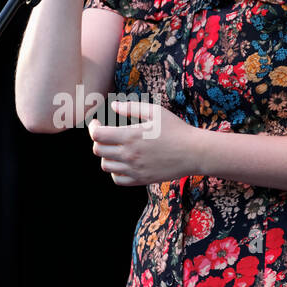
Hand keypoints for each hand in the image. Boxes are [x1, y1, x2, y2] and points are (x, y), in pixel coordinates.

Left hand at [88, 99, 202, 185]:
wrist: (193, 152)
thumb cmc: (176, 129)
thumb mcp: (155, 112)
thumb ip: (132, 108)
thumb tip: (113, 106)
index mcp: (130, 136)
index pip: (98, 135)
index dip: (93, 127)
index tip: (97, 123)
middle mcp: (129, 154)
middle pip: (98, 150)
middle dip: (98, 140)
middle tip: (106, 134)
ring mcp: (134, 169)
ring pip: (106, 166)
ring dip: (106, 156)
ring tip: (115, 148)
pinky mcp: (141, 179)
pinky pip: (117, 179)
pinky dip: (115, 171)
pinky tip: (123, 162)